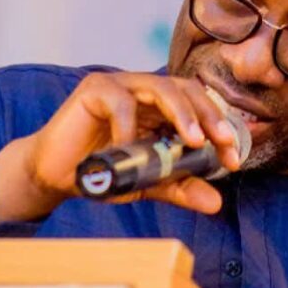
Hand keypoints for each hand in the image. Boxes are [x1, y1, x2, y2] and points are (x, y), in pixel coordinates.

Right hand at [0, 71, 238, 223]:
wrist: (53, 177)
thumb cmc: (102, 172)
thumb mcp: (147, 182)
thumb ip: (179, 186)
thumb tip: (216, 202)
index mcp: (160, 106)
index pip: (199, 105)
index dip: (219, 126)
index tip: (233, 159)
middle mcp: (143, 89)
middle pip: (186, 89)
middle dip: (208, 115)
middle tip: (222, 142)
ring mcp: (119, 85)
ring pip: (160, 87)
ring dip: (181, 113)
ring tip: (192, 141)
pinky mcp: (94, 88)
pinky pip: (120, 101)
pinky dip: (130, 126)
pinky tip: (130, 150)